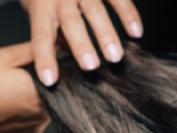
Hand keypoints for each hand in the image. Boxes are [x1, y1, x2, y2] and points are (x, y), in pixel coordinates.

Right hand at [0, 42, 50, 132]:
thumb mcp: (2, 57)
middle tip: (9, 80)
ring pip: (42, 107)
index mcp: (43, 90)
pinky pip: (31, 121)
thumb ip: (31, 51)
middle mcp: (46, 113)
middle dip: (36, 83)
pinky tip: (4, 109)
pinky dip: (22, 114)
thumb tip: (52, 47)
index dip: (44, 67)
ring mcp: (37, 128)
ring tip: (4, 95)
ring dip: (29, 99)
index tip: (24, 66)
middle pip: (51, 91)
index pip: (59, 75)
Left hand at [20, 0, 143, 85]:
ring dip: (106, 34)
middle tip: (90, 67)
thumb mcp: (40, 11)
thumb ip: (49, 35)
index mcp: (41, 6)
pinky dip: (128, 15)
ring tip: (115, 57)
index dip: (44, 57)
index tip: (50, 80)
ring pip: (94, 11)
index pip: (41, 34)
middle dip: (80, 44)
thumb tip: (56, 63)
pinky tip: (136, 33)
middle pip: (70, 21)